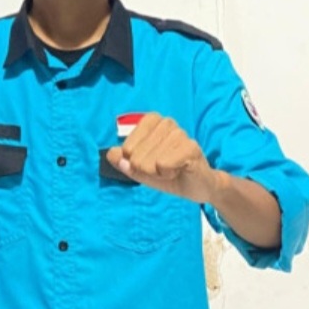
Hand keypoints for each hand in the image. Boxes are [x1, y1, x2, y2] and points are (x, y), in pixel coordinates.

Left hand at [105, 113, 223, 203]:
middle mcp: (166, 123)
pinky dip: (168, 174)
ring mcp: (179, 133)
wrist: (198, 187)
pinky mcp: (190, 147)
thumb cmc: (169, 173)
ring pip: (149, 162)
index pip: (126, 147)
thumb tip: (110, 154)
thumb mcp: (140, 169)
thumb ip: (123, 161)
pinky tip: (179, 171)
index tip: (151, 163)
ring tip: (172, 169)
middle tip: (163, 169)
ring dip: (159, 172)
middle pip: (136, 156)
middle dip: (147, 169)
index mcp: (151, 122)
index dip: (135, 162)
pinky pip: (163, 165)